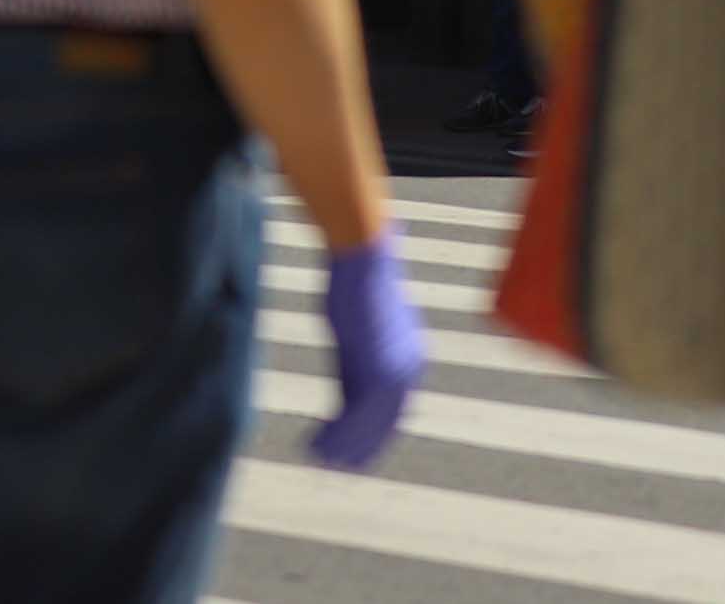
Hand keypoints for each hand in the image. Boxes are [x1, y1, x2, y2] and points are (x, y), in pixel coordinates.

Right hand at [311, 230, 425, 469]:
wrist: (364, 261)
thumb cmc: (359, 277)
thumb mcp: (362, 322)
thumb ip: (363, 349)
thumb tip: (355, 353)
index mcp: (411, 361)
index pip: (394, 410)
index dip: (373, 434)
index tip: (351, 447)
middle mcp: (408, 374)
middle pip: (384, 424)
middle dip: (360, 447)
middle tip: (335, 463)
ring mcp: (392, 376)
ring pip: (367, 427)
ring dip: (342, 447)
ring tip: (317, 457)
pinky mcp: (374, 375)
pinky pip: (352, 418)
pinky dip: (334, 436)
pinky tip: (313, 443)